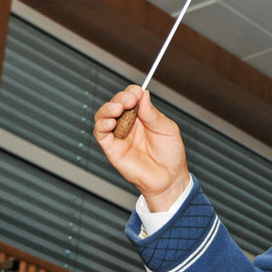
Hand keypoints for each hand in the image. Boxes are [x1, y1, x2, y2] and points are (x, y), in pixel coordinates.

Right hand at [94, 85, 189, 210]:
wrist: (169, 178)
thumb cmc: (171, 155)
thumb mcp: (167, 128)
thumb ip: (152, 113)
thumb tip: (143, 93)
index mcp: (143, 116)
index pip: (131, 98)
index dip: (132, 92)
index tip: (137, 92)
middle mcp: (129, 124)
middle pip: (116, 103)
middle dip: (120, 98)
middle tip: (129, 100)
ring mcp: (119, 135)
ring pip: (104, 116)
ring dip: (108, 108)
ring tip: (118, 109)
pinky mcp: (112, 148)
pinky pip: (100, 133)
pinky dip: (102, 124)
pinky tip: (111, 122)